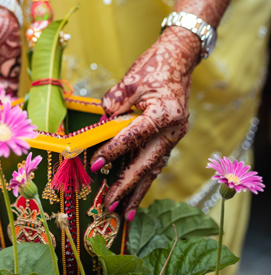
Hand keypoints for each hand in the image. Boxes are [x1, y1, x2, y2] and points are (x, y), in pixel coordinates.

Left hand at [93, 27, 200, 218]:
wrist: (179, 61)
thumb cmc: (154, 67)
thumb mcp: (132, 79)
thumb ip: (115, 100)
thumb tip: (102, 120)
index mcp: (165, 113)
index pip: (135, 137)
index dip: (114, 151)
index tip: (96, 165)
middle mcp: (174, 130)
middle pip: (147, 163)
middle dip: (127, 186)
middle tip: (108, 204)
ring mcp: (175, 137)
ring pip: (153, 169)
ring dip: (137, 191)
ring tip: (122, 214)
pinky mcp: (171, 139)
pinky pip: (156, 163)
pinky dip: (144, 179)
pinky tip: (134, 197)